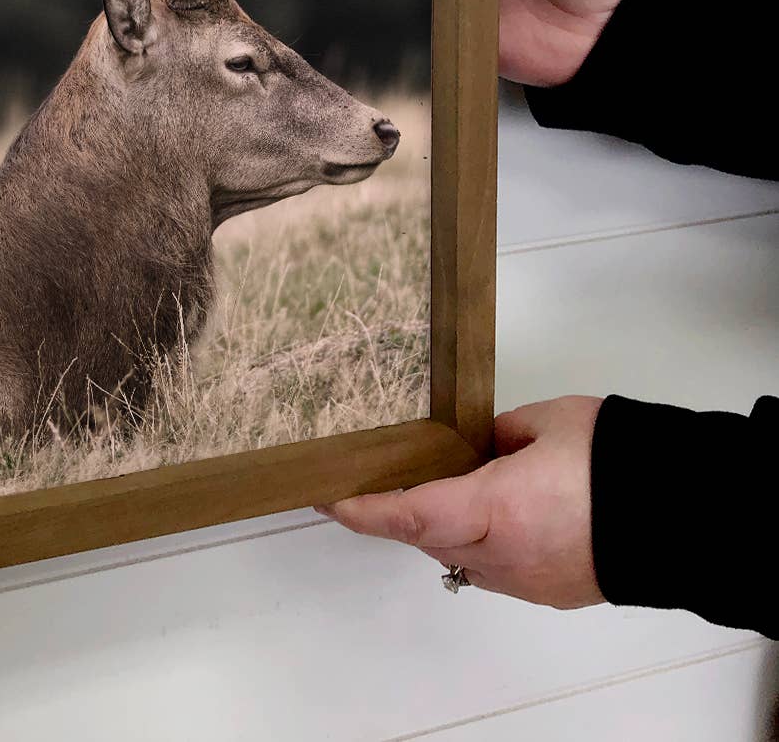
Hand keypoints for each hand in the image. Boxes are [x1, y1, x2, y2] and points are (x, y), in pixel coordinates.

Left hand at [317, 396, 604, 608]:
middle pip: (427, 536)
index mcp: (497, 508)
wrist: (688, 515)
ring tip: (425, 486)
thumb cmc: (615, 459)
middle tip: (371, 477)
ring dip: (436, 527)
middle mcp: (505, 555)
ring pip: (457, 556)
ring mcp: (527, 580)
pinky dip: (473, 542)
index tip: (325, 496)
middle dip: (397, 510)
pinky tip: (478, 511)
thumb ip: (497, 434)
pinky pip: (492, 569)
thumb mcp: (546, 422)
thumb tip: (475, 445)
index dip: (362, 507)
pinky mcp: (550, 591)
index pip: (410, 513)